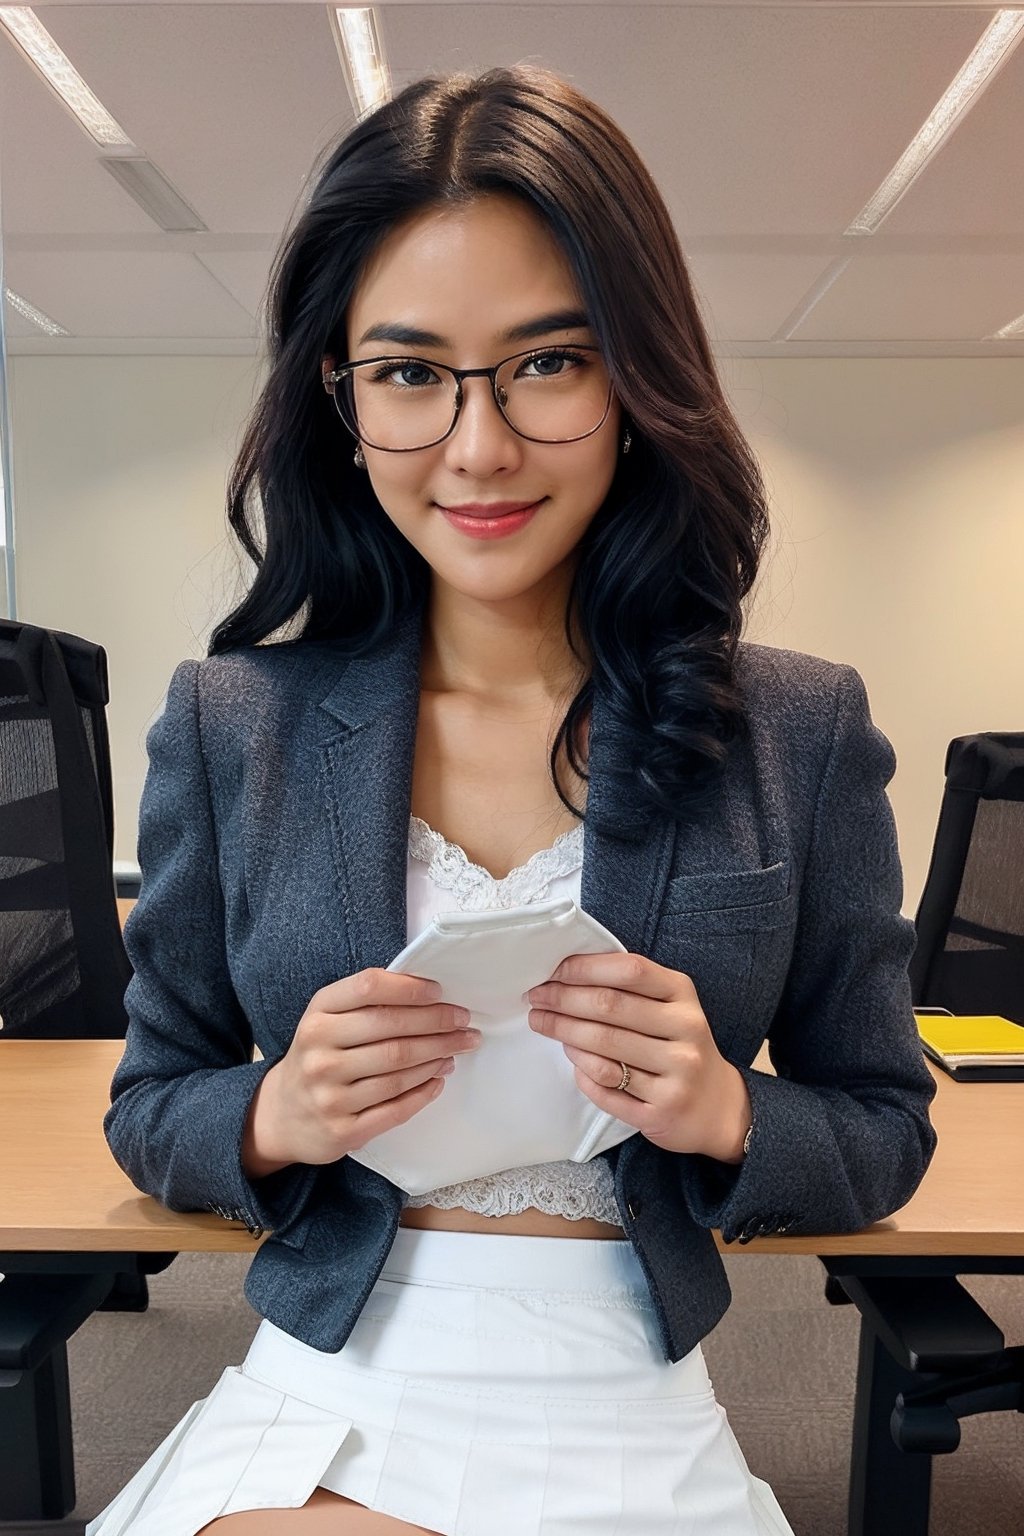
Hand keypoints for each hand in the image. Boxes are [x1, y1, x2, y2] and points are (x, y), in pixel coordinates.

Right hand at [246, 969, 481, 1170]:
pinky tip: (439, 1078)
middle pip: (393, 1032)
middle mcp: (319, 1053)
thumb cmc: (318, 1056)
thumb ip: (366, 1003)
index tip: (439, 992)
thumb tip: (429, 994)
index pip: (369, 988)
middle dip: (438, 1024)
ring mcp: (329, 1094)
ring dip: (438, 1056)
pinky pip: (396, 1108)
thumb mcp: (326, 1020)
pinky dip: (424, 1091)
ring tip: (458, 1047)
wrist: (282, 1115)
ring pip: (399, 1070)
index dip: (409, 988)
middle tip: (465, 1022)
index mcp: (317, 1016)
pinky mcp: (343, 1130)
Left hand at [526, 951, 751, 1161]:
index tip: (553, 972)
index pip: (630, 971)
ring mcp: (677, 1075)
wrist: (718, 1108)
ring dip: (564, 1034)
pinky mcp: (662, 1111)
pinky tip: (572, 1062)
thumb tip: (567, 971)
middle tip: (536, 999)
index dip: (585, 968)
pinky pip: (607, 1088)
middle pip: (610, 1008)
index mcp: (684, 996)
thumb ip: (631, 989)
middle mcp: (686, 1031)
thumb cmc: (679, 1047)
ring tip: (544, 1025)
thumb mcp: (671, 1007)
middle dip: (563, 1000)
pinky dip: (582, 1073)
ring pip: (604, 1050)